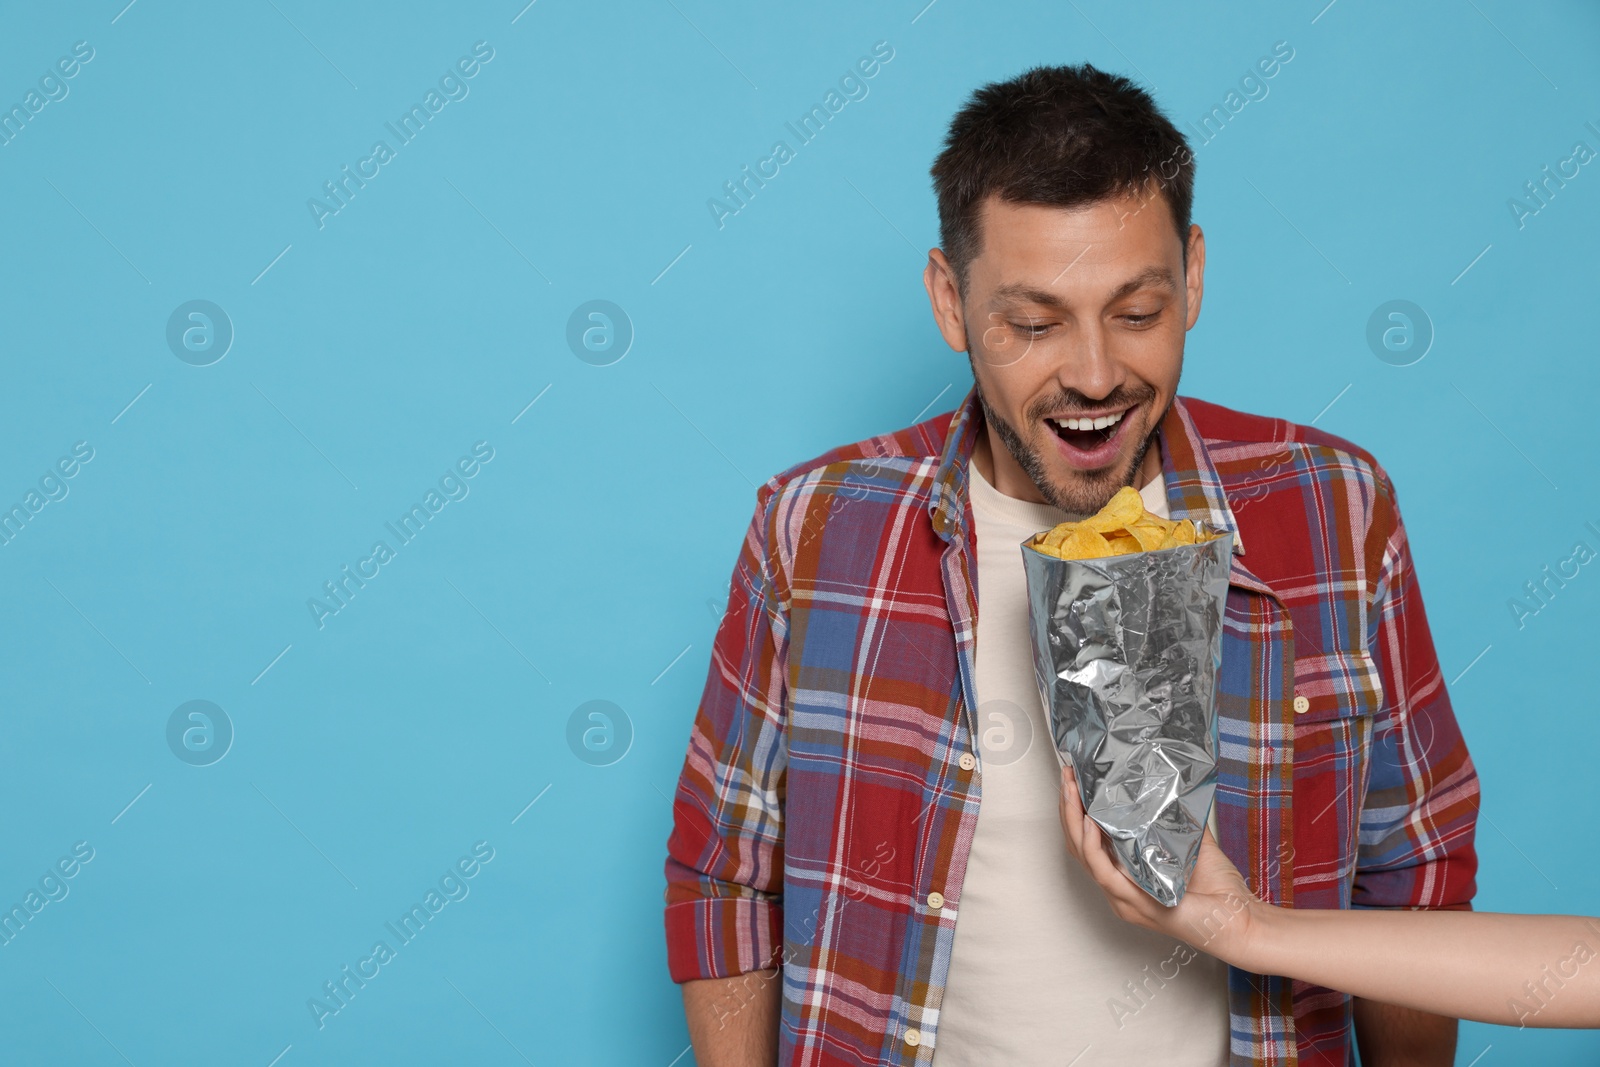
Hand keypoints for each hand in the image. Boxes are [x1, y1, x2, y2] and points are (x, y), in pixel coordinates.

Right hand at [1057, 761, 1260, 964]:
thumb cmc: (1221, 894)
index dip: (1076, 812)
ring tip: (1071, 790)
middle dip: (1067, 808)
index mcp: (1127, 879)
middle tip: (1066, 776)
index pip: (1088, 844)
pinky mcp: (1134, 903)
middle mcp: (1119, 890)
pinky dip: (1092, 844)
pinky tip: (1090, 822)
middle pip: (1077, 847)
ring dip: (1072, 818)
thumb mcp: (1193, 844)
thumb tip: (1169, 786)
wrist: (1241, 922)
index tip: (1075, 779)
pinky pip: (1102, 870)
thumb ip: (1178, 820)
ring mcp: (1123, 899)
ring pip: (1083, 855)